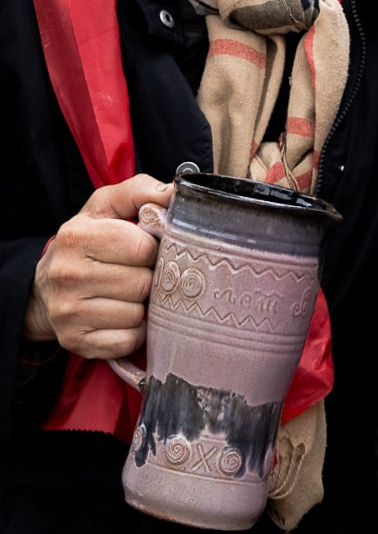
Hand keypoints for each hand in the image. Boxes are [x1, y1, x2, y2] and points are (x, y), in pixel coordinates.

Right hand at [23, 175, 171, 358]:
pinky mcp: (75, 341)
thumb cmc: (87, 244)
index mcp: (77, 237)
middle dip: (149, 279)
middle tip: (139, 274)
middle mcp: (67, 275)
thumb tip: (175, 192)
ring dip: (142, 307)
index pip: (143, 248)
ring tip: (128, 295)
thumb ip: (140, 192)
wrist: (45, 289)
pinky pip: (128, 340)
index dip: (153, 249)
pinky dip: (133, 331)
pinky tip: (122, 316)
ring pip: (137, 314)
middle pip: (143, 283)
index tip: (146, 250)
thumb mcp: (105, 208)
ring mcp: (68, 312)